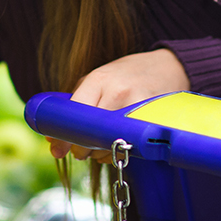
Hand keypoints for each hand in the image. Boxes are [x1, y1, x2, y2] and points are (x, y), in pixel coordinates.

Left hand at [47, 49, 190, 162]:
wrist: (169, 67)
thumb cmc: (127, 76)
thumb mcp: (99, 80)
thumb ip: (75, 104)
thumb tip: (52, 138)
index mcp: (98, 79)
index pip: (74, 113)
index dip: (63, 136)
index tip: (57, 150)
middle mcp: (116, 91)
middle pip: (90, 133)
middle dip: (81, 149)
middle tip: (82, 150)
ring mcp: (136, 105)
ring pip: (109, 143)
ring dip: (100, 153)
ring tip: (102, 144)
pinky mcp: (152, 119)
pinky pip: (129, 146)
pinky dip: (119, 152)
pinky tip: (119, 145)